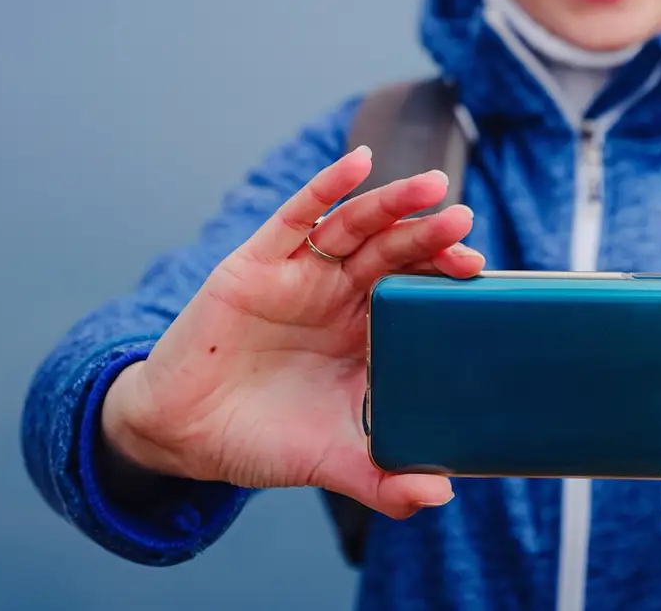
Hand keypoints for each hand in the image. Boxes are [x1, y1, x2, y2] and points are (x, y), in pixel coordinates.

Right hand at [100, 145, 485, 519]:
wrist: (181, 436)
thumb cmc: (258, 439)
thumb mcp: (330, 460)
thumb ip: (383, 480)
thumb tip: (440, 498)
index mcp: (363, 334)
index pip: (415, 292)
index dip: (445, 277)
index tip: (479, 273)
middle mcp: (337, 296)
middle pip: (393, 252)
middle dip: (429, 235)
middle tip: (464, 222)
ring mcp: (299, 276)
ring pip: (355, 227)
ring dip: (393, 204)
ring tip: (432, 187)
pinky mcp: (255, 264)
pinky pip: (297, 217)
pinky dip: (327, 187)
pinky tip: (359, 162)